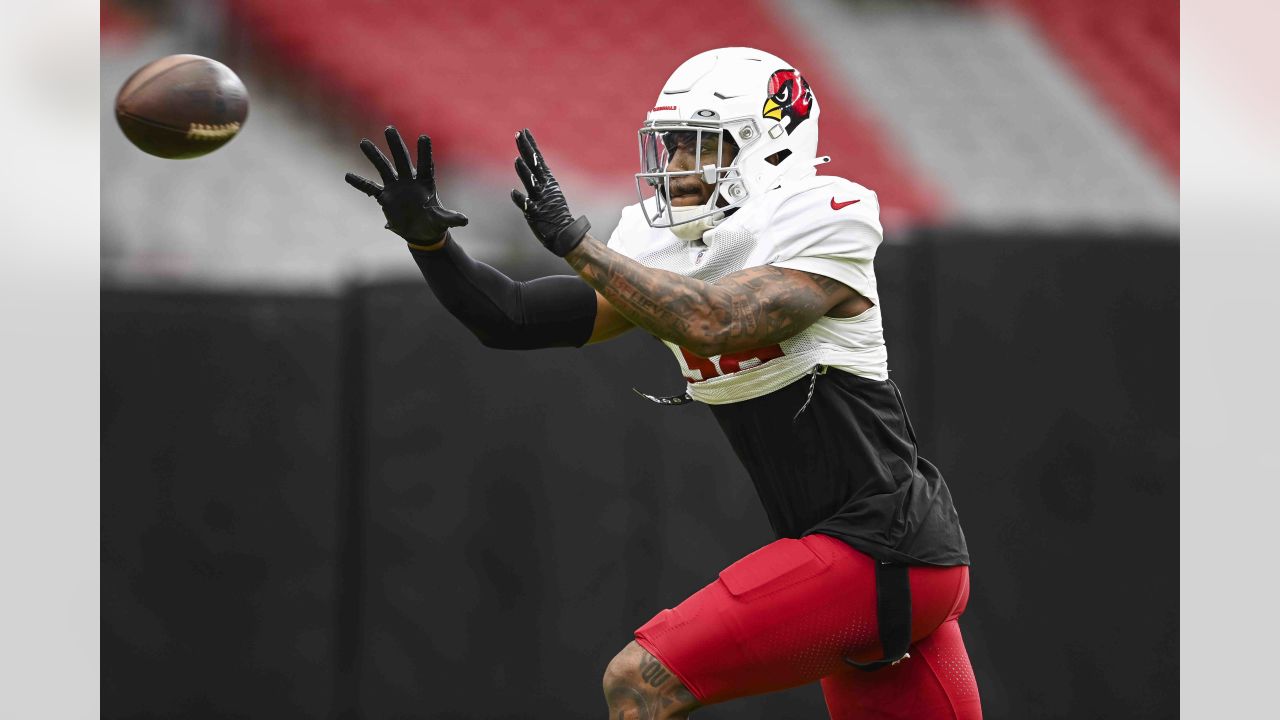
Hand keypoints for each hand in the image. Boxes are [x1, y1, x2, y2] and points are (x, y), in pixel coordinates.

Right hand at [345, 126, 468, 245]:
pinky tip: (348, 176)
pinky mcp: (385, 197)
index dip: (425, 152)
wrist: (421, 232)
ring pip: (384, 168)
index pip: (426, 164)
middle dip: (395, 145)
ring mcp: (396, 187)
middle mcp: (409, 180)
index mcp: (425, 182)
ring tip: (363, 142)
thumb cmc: (434, 222)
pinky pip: (370, 188)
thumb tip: (464, 221)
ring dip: (374, 156)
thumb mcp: (442, 221)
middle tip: (389, 128)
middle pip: (402, 159)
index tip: (424, 137)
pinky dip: (360, 183)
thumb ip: (450, 219)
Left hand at [510, 128, 590, 256]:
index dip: (530, 145)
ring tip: (517, 160)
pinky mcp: (536, 214)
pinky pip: (527, 205)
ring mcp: (540, 200)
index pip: (537, 159)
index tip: (524, 130)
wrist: (565, 233)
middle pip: (533, 165)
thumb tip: (527, 164)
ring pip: (531, 183)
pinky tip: (513, 192)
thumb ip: (537, 179)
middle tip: (518, 134)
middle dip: (526, 149)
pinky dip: (521, 199)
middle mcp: (544, 187)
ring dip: (524, 172)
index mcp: (547, 181)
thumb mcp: (548, 192)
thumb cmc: (554, 213)